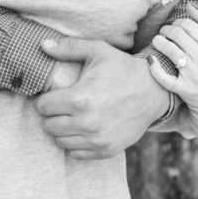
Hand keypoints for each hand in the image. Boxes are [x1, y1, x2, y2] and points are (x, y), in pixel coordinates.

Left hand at [34, 36, 169, 159]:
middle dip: (51, 115)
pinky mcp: (107, 150)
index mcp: (80, 98)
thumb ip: (68, 48)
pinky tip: (83, 129)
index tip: (53, 95)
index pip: (43, 107)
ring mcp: (97, 139)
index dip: (45, 99)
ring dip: (62, 130)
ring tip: (71, 117)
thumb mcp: (97, 51)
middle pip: (48, 126)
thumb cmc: (123, 68)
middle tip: (61, 106)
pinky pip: (76, 153)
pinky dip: (75, 143)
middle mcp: (87, 123)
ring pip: (60, 141)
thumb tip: (43, 45)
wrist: (154, 91)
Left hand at [149, 2, 197, 106]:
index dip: (177, 22)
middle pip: (177, 33)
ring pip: (169, 49)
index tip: (175, 26)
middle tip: (165, 32)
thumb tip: (189, 4)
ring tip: (158, 41)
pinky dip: (154, 67)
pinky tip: (151, 59)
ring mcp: (195, 74)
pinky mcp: (186, 90)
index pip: (187, 24)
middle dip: (166, 30)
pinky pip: (164, 77)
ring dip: (158, 41)